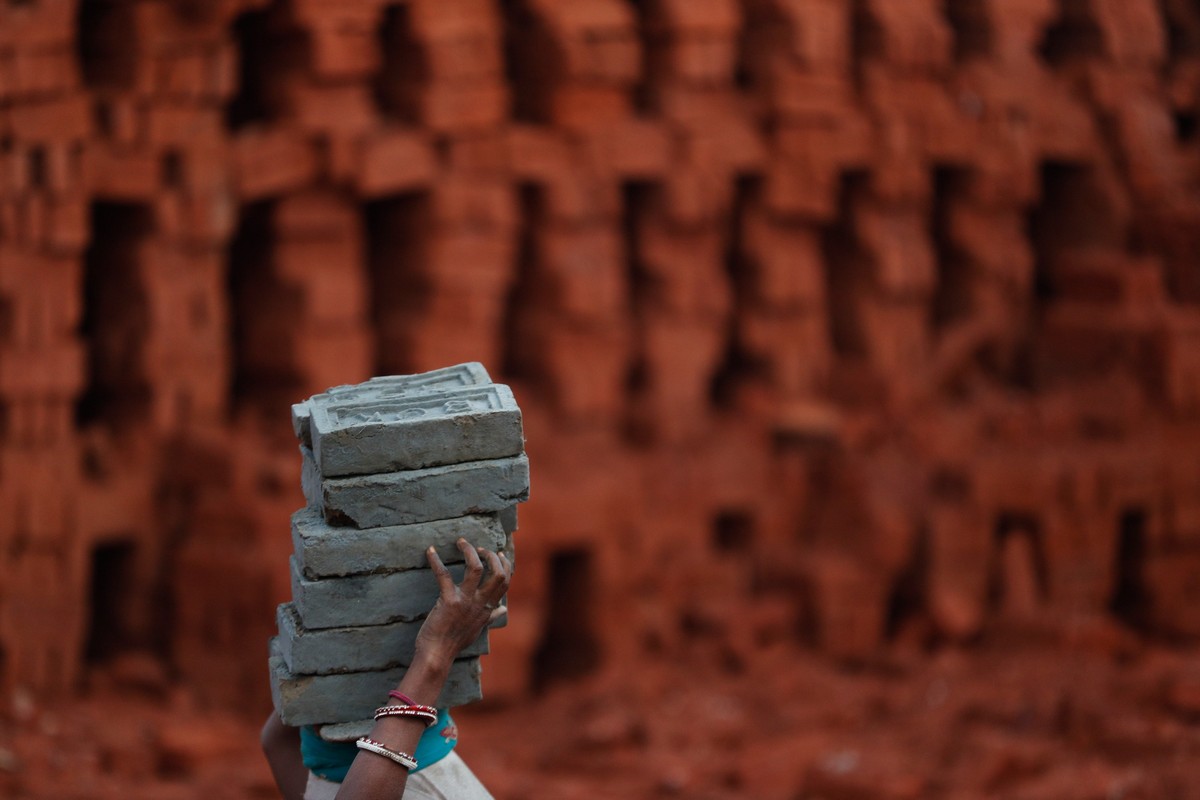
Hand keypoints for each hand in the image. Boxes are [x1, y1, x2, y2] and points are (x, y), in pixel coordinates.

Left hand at [414, 538, 510, 666]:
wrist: (437, 655)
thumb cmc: (454, 642)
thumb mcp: (478, 628)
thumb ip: (492, 616)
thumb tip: (504, 609)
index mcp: (487, 608)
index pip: (505, 582)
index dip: (505, 564)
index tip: (499, 553)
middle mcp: (480, 603)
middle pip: (498, 573)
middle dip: (491, 556)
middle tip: (479, 548)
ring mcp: (465, 601)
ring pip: (476, 568)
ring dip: (469, 551)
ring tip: (462, 542)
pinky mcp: (448, 601)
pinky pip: (443, 575)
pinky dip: (436, 561)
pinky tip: (430, 551)